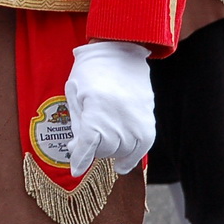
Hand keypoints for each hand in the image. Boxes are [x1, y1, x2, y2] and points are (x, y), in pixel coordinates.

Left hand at [64, 40, 153, 175]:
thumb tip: (77, 150)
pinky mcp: (149, 122)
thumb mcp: (75, 93)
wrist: (120, 53)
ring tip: (99, 143)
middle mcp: (120, 117)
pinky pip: (141, 148)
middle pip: (105, 149)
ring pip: (122, 152)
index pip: (89, 143)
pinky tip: (121, 165)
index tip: (75, 170)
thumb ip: (77, 123)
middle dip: (91, 150)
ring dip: (109, 152)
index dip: (80, 159)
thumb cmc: (89, 72)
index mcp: (97, 107)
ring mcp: (137, 120)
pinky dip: (131, 158)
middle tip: (81, 143)